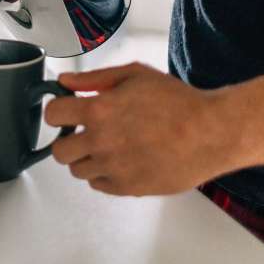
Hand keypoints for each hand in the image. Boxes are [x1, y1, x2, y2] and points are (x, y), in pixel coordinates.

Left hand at [45, 62, 251, 195]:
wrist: (211, 132)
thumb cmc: (178, 102)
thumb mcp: (135, 75)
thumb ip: (94, 78)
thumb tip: (65, 81)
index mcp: (99, 110)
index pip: (52, 115)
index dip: (58, 111)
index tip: (67, 111)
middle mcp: (101, 142)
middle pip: (59, 151)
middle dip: (68, 140)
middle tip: (84, 133)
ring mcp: (113, 168)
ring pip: (78, 170)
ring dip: (86, 158)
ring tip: (109, 146)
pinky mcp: (128, 188)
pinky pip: (99, 185)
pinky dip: (104, 174)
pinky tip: (121, 160)